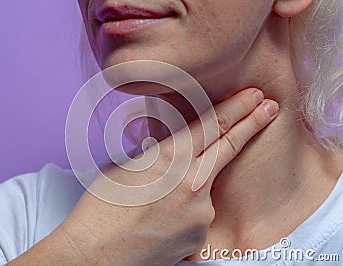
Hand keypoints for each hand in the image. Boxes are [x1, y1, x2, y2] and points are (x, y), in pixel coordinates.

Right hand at [59, 88, 278, 265]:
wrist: (95, 252)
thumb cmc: (101, 206)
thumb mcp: (125, 167)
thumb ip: (155, 154)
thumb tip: (169, 149)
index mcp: (168, 157)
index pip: (211, 125)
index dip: (236, 107)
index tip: (254, 96)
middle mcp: (191, 182)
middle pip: (228, 145)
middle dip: (251, 122)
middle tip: (270, 107)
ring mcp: (200, 211)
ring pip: (207, 185)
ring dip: (195, 183)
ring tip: (158, 196)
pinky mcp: (201, 235)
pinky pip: (200, 213)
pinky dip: (187, 210)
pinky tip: (162, 218)